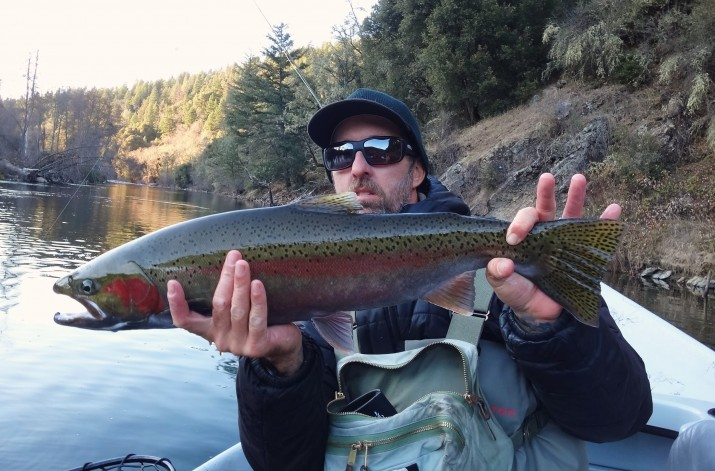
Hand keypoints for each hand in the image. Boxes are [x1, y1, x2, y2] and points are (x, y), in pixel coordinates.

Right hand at [168, 250, 303, 375]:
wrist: (284, 344)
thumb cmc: (257, 320)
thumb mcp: (237, 309)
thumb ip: (228, 294)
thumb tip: (228, 260)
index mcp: (210, 330)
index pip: (185, 320)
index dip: (176, 304)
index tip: (172, 282)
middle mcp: (221, 339)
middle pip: (218, 305)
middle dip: (225, 278)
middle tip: (233, 257)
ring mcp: (238, 345)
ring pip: (237, 310)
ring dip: (240, 285)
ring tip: (243, 265)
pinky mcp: (257, 346)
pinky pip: (256, 319)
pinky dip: (257, 301)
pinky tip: (257, 285)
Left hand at [485, 173, 620, 323]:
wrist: (542, 315)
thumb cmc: (520, 295)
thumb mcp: (504, 287)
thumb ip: (498, 275)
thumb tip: (502, 263)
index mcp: (523, 240)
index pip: (522, 222)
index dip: (519, 224)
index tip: (514, 237)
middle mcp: (543, 236)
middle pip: (545, 209)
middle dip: (545, 193)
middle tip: (546, 179)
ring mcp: (563, 243)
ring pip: (571, 215)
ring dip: (576, 196)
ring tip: (579, 178)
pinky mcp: (582, 254)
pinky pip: (596, 235)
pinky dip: (606, 222)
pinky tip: (614, 209)